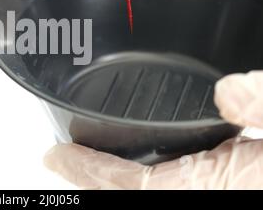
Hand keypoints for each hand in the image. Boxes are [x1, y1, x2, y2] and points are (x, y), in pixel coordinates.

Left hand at [44, 71, 262, 188]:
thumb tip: (231, 90)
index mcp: (218, 183)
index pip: (134, 186)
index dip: (88, 173)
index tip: (53, 159)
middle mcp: (208, 188)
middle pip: (131, 193)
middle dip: (91, 180)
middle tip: (57, 160)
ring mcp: (213, 184)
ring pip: (148, 188)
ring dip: (111, 177)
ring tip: (81, 159)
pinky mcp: (224, 176)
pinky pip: (165, 182)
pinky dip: (136, 173)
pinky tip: (135, 156)